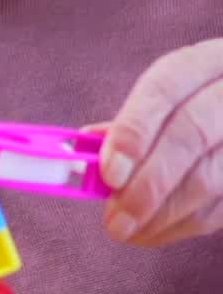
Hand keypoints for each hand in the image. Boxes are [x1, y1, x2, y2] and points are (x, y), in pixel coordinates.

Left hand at [98, 40, 222, 245]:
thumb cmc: (197, 104)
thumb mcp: (169, 96)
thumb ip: (131, 122)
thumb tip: (84, 150)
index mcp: (205, 62)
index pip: (164, 88)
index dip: (133, 132)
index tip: (109, 174)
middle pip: (191, 134)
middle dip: (148, 183)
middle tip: (116, 219)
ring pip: (210, 178)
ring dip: (163, 214)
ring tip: (129, 231)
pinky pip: (222, 208)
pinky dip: (185, 225)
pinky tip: (156, 230)